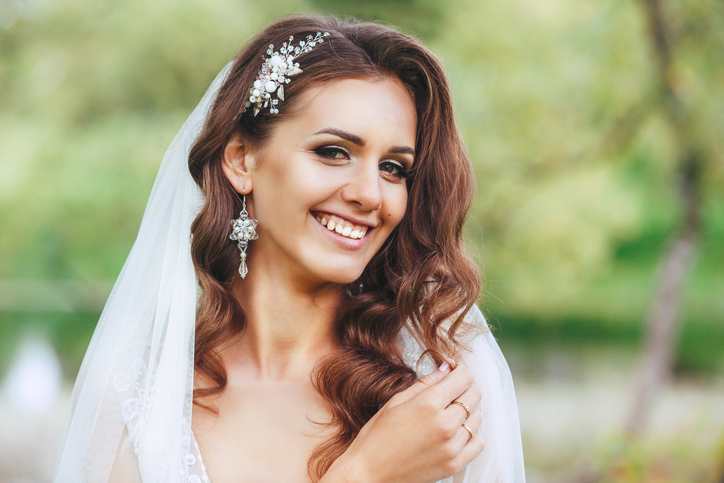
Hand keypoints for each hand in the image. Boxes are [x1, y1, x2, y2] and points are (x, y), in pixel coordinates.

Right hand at [323, 363, 484, 482]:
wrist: (369, 473)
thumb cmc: (377, 436)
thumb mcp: (396, 401)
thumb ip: (426, 382)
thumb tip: (447, 368)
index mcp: (429, 404)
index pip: (464, 377)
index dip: (460, 370)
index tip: (454, 372)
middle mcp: (445, 424)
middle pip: (474, 395)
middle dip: (464, 388)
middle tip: (450, 391)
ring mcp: (451, 446)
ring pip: (477, 418)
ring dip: (467, 412)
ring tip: (448, 414)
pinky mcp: (454, 464)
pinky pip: (478, 443)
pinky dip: (471, 435)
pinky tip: (455, 433)